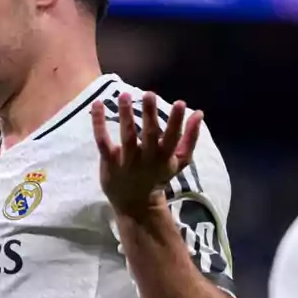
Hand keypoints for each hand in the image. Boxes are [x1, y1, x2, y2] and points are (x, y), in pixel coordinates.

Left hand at [92, 91, 203, 219]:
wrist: (135, 204)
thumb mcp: (178, 161)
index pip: (173, 138)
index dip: (177, 121)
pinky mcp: (110, 162)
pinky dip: (99, 123)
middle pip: (150, 135)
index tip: (180, 103)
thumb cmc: (158, 176)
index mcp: (165, 157)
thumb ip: (190, 138)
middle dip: (150, 115)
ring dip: (126, 115)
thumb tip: (199, 112)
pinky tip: (97, 104)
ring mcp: (127, 161)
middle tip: (149, 94)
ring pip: (126, 137)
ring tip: (124, 95)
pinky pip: (103, 142)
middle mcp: (147, 159)